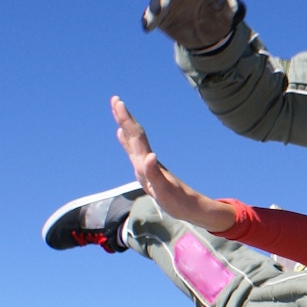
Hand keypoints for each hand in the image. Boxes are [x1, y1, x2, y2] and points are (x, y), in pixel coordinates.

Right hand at [111, 96, 235, 231]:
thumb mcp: (165, 190)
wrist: (190, 207)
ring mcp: (146, 165)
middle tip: (115, 100)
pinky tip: (122, 135)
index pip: (136, 136)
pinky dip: (126, 141)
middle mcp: (146, 161)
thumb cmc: (178, 201)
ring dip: (125, 126)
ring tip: (118, 114)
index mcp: (148, 163)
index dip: (126, 120)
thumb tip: (149, 156)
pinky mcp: (147, 171)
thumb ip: (155, 174)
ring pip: (133, 141)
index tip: (118, 102)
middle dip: (124, 118)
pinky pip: (133, 152)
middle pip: (134, 135)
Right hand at [141, 0, 245, 52]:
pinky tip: (147, 27)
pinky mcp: (160, 15)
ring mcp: (170, 0)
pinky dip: (149, 20)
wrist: (206, 39)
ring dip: (159, 1)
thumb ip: (230, 9)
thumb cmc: (217, 21)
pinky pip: (151, 15)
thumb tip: (232, 0)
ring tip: (159, 10)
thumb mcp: (226, 18)